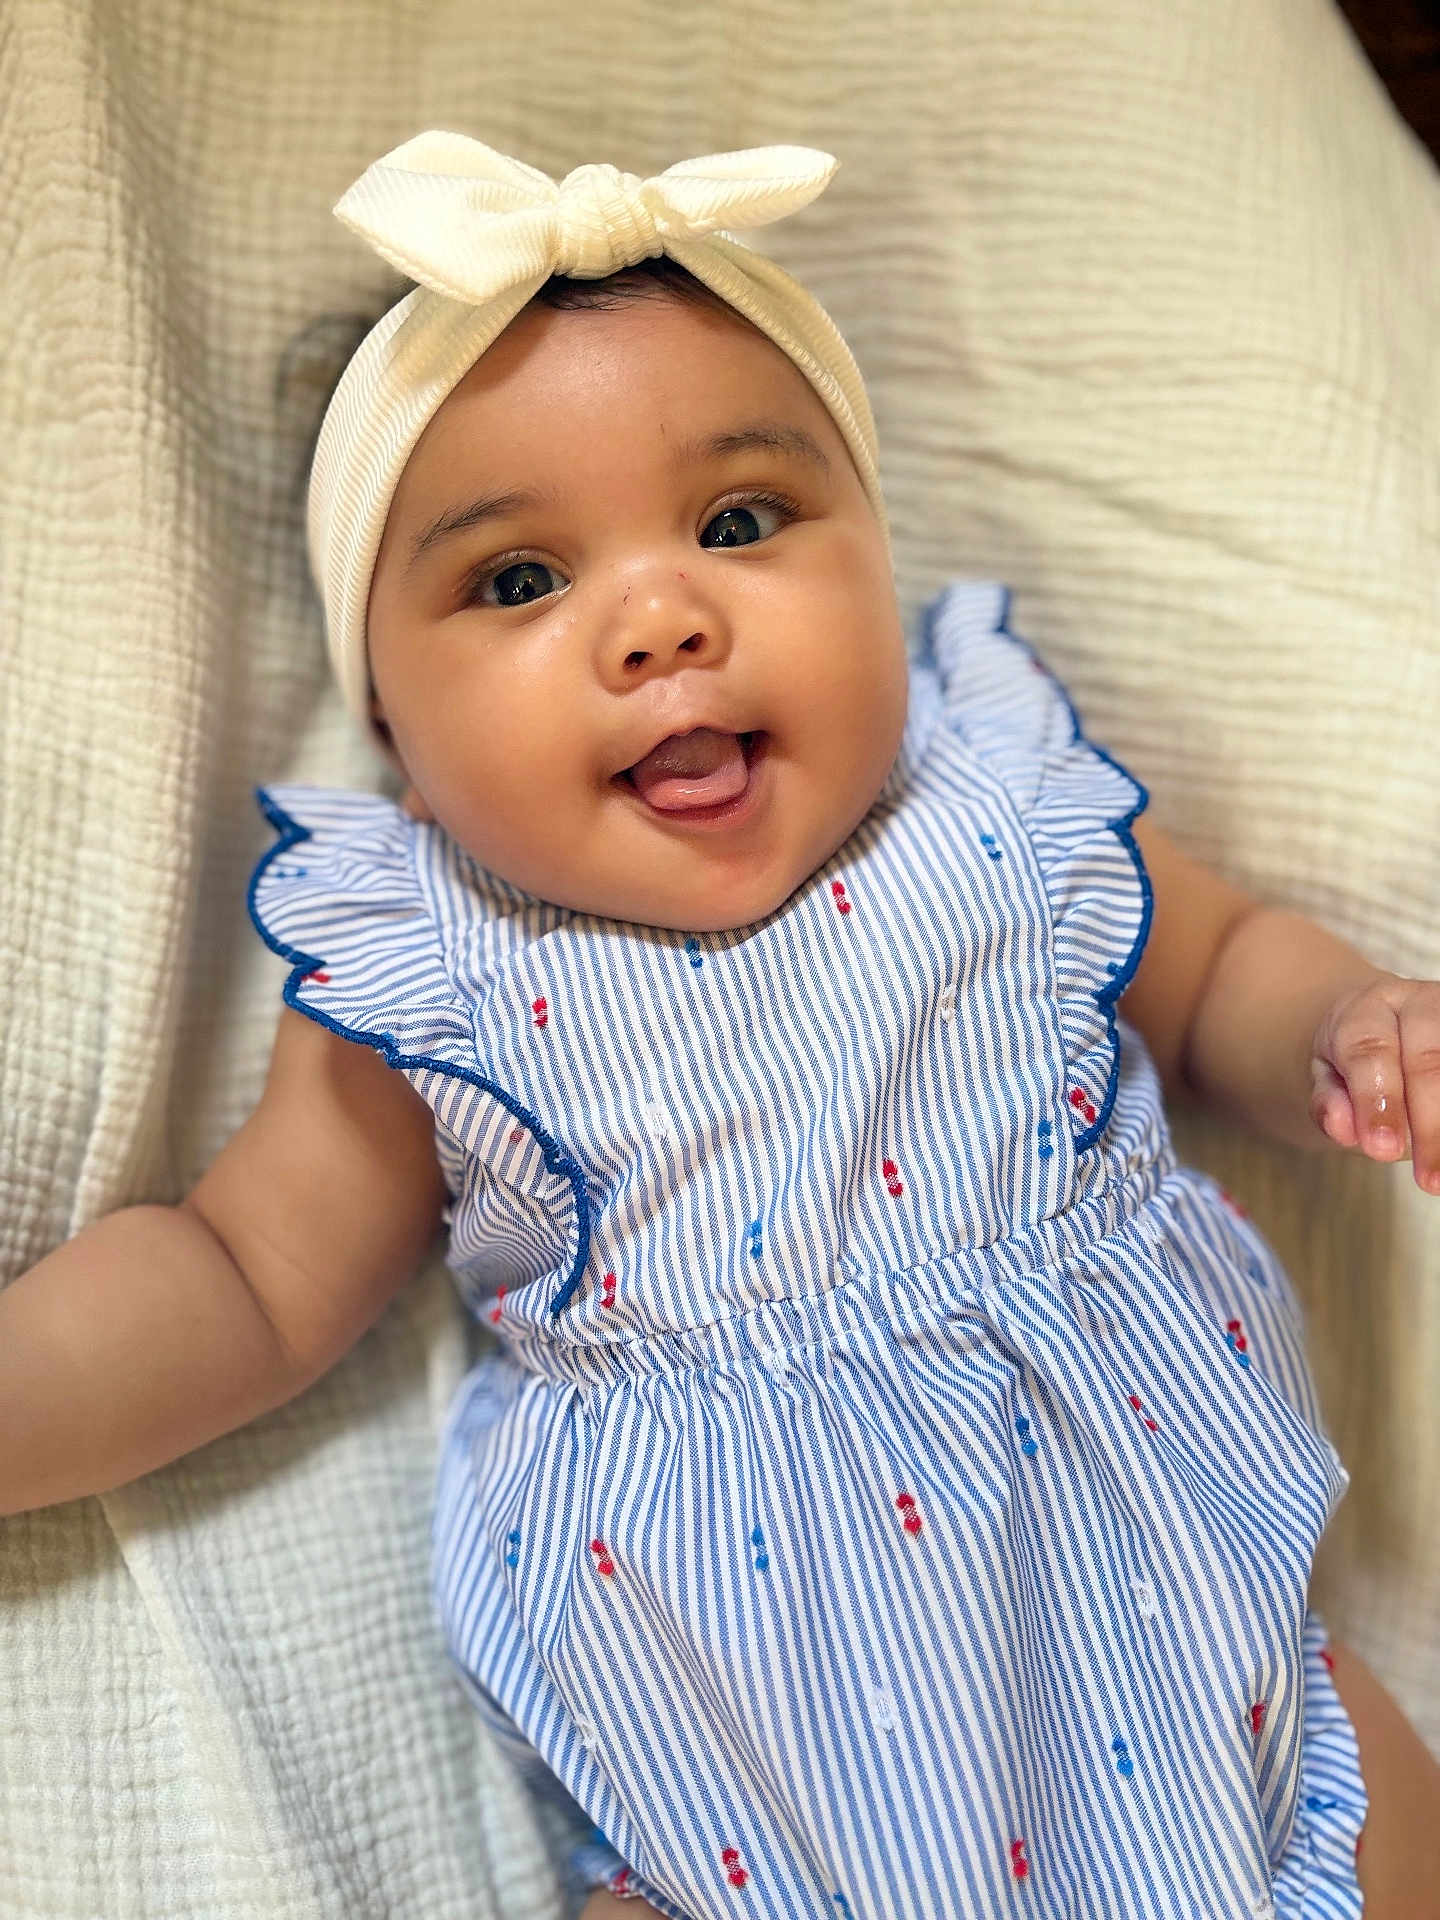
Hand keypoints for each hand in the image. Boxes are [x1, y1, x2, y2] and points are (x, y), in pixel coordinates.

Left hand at [1309, 973, 1439, 1192]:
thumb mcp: (1328, 1076)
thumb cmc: (1353, 1056)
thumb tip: (1344, 1130)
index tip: (1381, 1150)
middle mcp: (1419, 1003)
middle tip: (1429, 1178)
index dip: (1377, 1102)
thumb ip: (1330, 1102)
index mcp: (1369, 1008)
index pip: (1370, 1051)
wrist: (1383, 1021)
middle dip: (1429, 1123)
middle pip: (1428, 1060)